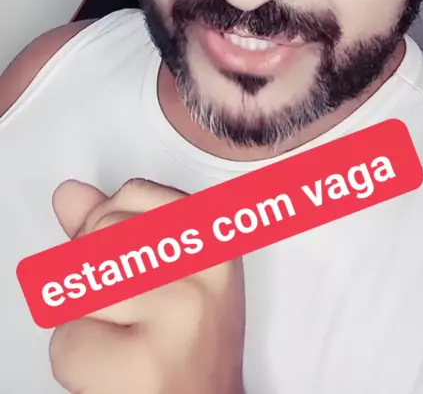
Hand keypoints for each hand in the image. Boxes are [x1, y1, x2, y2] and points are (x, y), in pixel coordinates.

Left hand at [49, 179, 245, 393]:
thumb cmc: (185, 352)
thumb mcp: (161, 274)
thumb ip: (112, 226)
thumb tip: (70, 193)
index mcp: (211, 237)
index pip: (131, 194)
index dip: (110, 232)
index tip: (137, 271)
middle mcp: (204, 268)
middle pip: (97, 237)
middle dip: (94, 281)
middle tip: (134, 318)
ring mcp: (178, 313)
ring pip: (77, 289)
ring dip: (83, 321)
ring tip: (126, 343)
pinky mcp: (146, 365)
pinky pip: (67, 343)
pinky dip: (76, 364)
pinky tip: (117, 372)